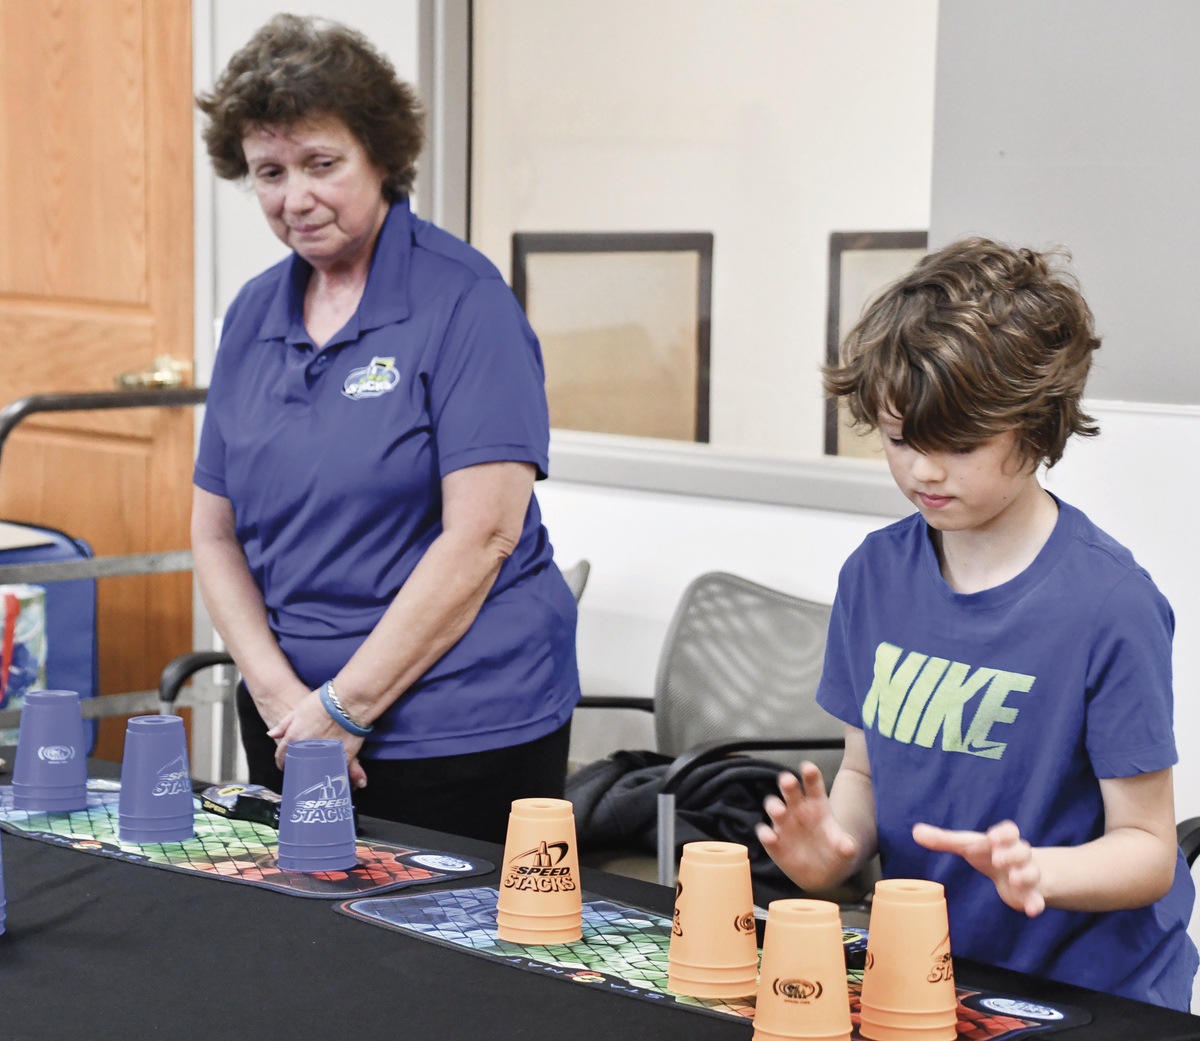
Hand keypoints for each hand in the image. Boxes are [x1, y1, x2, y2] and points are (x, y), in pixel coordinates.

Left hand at [267, 691, 367, 789]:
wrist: (348, 702)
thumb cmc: (323, 702)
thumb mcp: (299, 709)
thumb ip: (284, 725)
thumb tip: (271, 734)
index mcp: (294, 738)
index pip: (282, 756)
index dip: (282, 761)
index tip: (285, 763)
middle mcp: (306, 750)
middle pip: (296, 765)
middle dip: (297, 766)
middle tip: (301, 764)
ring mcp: (323, 755)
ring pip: (314, 770)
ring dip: (314, 769)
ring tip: (317, 766)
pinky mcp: (341, 757)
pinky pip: (334, 769)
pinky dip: (332, 769)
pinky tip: (332, 767)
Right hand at [755, 763, 858, 891]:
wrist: (822, 876)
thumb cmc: (833, 854)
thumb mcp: (844, 852)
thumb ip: (846, 847)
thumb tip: (848, 847)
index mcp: (816, 806)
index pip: (813, 786)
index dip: (810, 776)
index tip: (808, 767)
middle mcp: (798, 810)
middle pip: (790, 790)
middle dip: (788, 783)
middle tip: (788, 780)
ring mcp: (784, 825)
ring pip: (773, 807)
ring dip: (774, 806)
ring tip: (780, 811)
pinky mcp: (773, 842)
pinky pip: (765, 833)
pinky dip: (765, 834)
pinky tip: (770, 837)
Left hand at [912, 819, 1044, 916]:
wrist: (1015, 870)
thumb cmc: (987, 853)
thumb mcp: (967, 845)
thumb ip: (943, 840)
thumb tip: (915, 831)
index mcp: (1002, 840)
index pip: (1010, 831)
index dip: (1004, 833)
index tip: (992, 837)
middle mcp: (1018, 855)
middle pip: (1022, 850)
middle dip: (1012, 854)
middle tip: (998, 859)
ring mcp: (1026, 874)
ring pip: (1031, 872)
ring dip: (1024, 875)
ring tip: (1013, 880)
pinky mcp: (1030, 895)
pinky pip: (1037, 899)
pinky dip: (1036, 904)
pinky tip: (1031, 911)